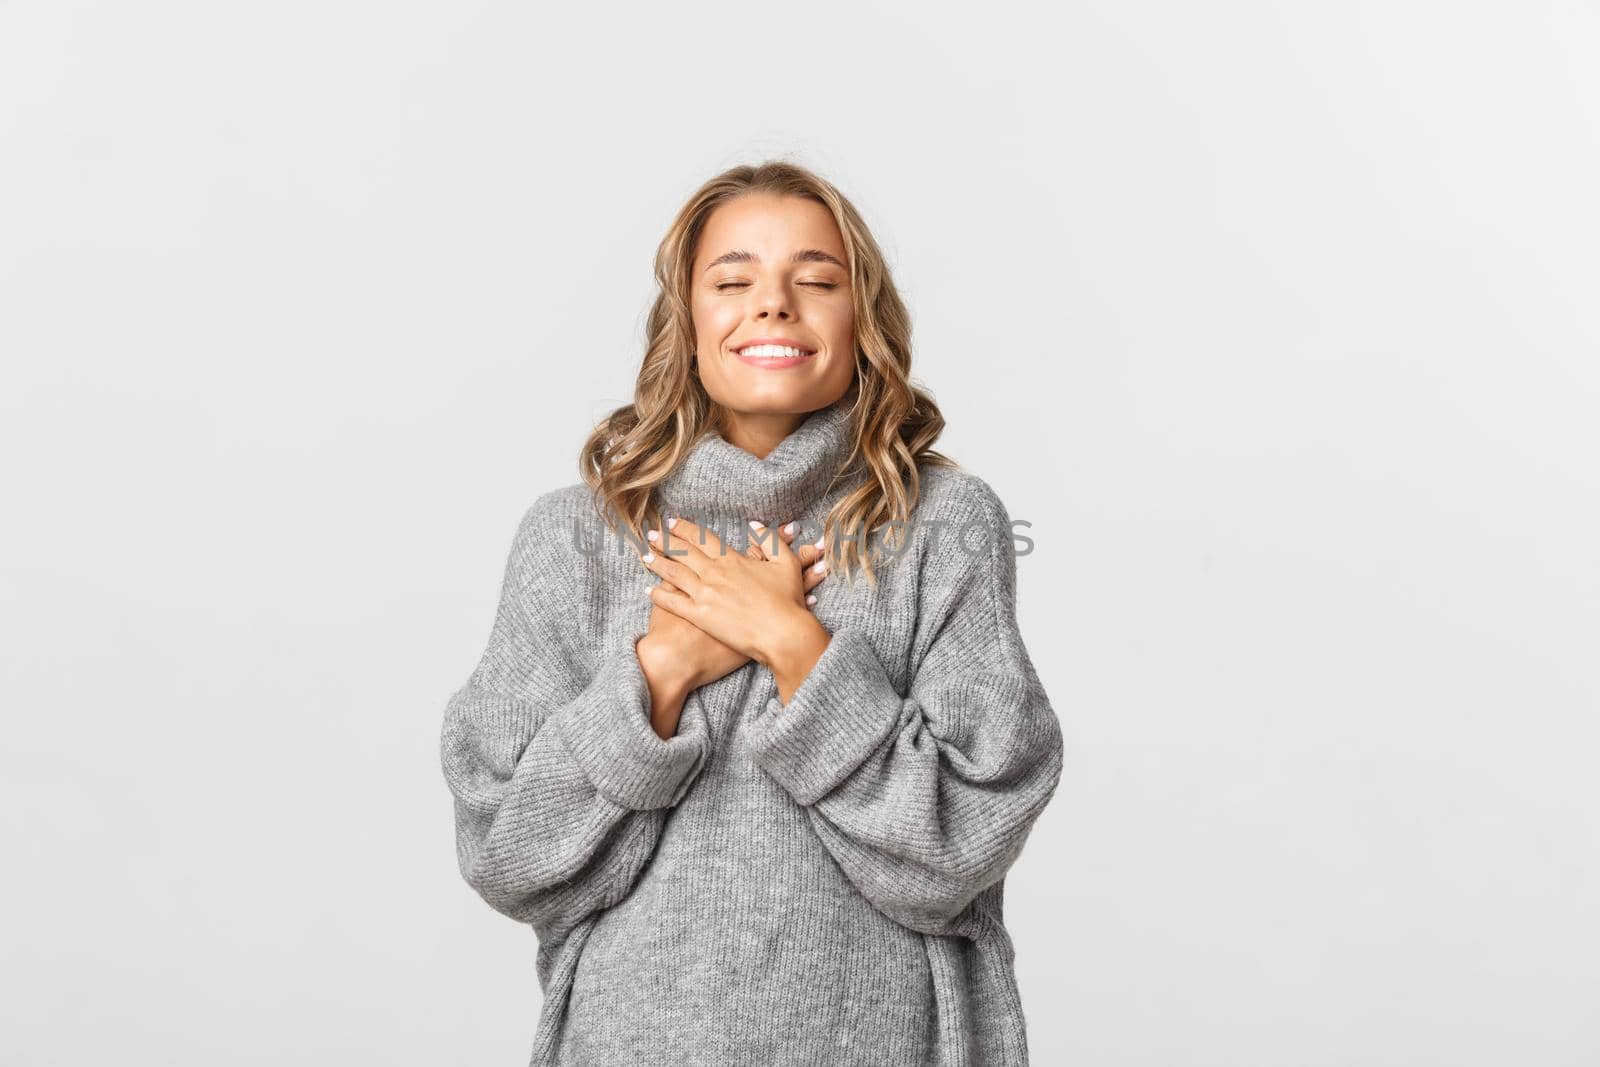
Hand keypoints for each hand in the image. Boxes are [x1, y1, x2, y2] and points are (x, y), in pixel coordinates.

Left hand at [640, 516, 827, 669]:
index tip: (672, 523)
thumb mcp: (786, 563)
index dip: (685, 529)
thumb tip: (754, 526)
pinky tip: (649, 591)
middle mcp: (714, 573)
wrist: (782, 633)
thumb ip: (770, 540)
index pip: (702, 538)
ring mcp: (705, 594)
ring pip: (674, 574)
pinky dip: (659, 595)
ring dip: (657, 563)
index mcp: (733, 559)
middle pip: (683, 552)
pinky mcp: (700, 616)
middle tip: (651, 535)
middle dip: (665, 542)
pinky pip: (673, 602)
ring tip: (645, 556)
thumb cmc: (788, 601)